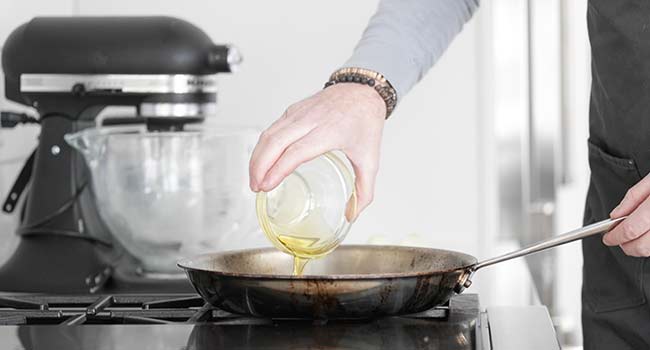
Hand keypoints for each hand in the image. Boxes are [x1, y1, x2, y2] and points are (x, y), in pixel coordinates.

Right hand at [249, 83, 386, 218]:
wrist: (363, 90)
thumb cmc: (366, 120)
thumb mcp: (370, 158)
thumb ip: (364, 189)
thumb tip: (353, 213)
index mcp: (329, 132)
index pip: (296, 151)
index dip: (278, 169)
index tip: (267, 185)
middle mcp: (310, 120)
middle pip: (275, 142)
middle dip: (259, 167)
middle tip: (256, 188)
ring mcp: (299, 113)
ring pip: (269, 134)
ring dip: (257, 157)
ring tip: (255, 179)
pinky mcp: (293, 110)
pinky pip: (272, 128)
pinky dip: (262, 146)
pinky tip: (261, 161)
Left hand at [603, 173, 649, 256]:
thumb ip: (633, 197)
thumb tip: (615, 215)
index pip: (631, 229)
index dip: (615, 236)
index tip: (608, 237)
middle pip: (642, 246)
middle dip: (626, 246)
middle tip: (617, 239)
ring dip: (639, 248)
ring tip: (632, 238)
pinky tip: (647, 236)